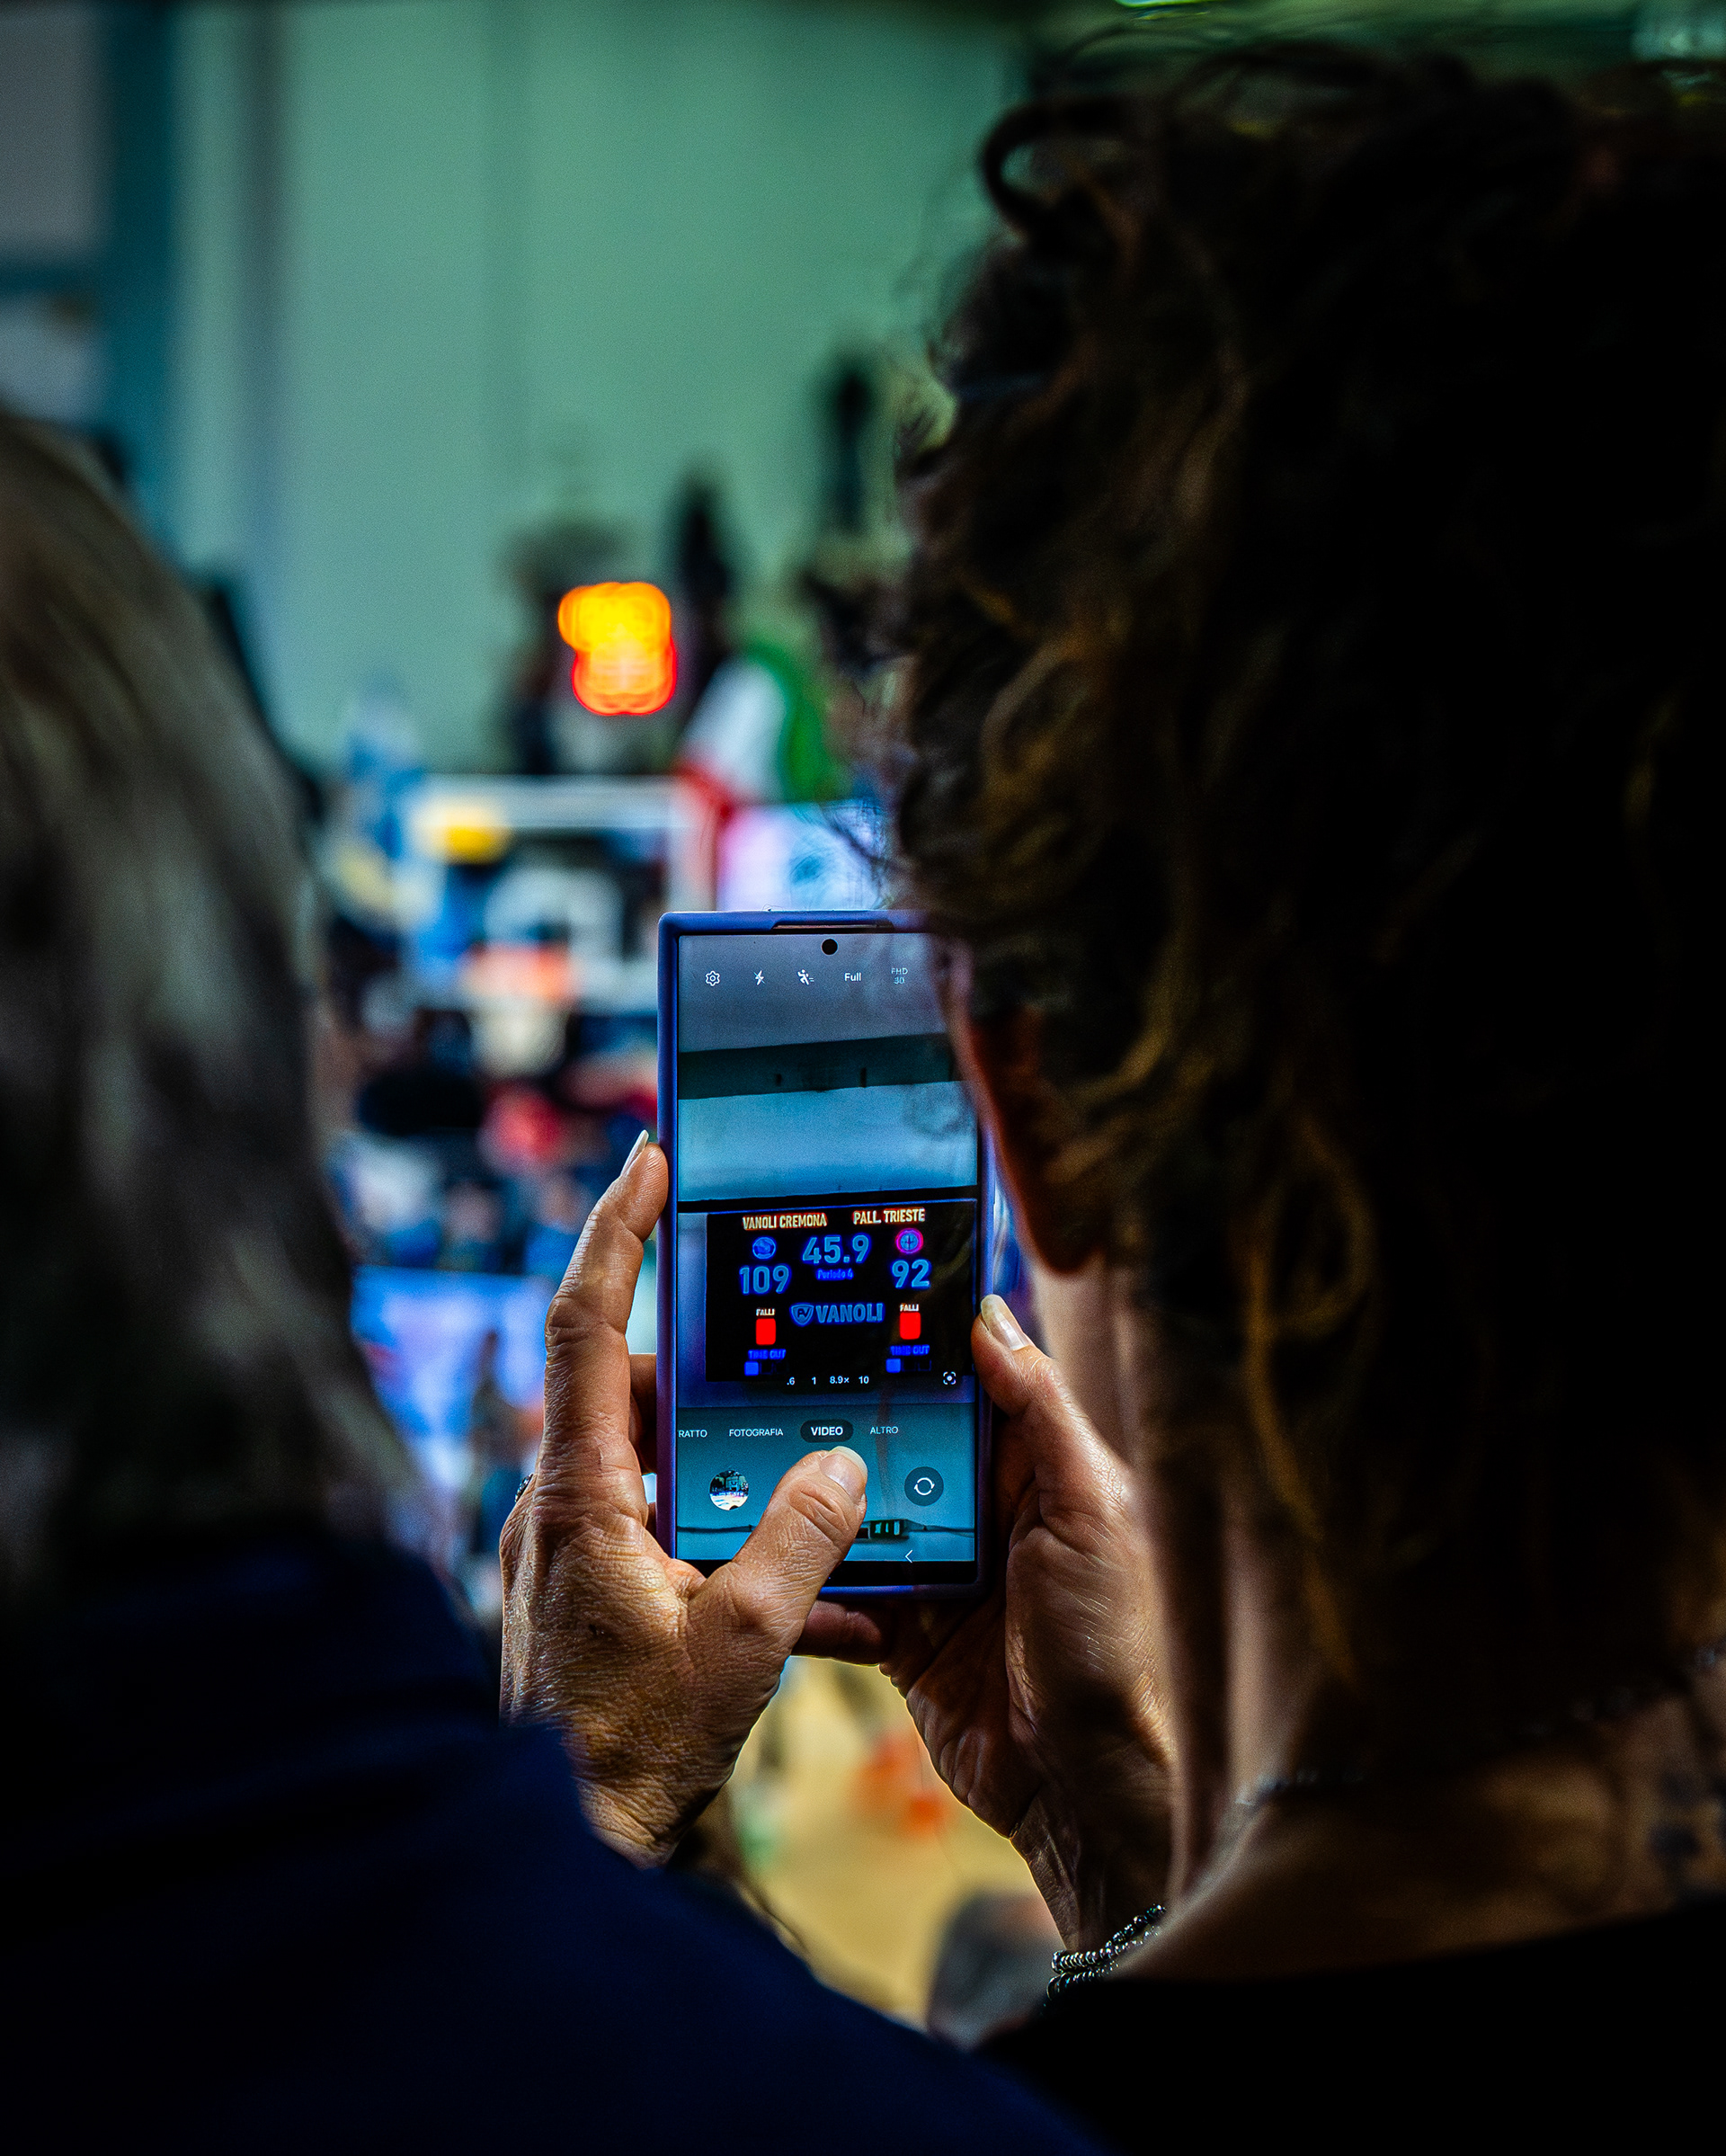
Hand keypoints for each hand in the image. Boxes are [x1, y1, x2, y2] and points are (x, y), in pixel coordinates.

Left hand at [500, 1138, 868, 1863]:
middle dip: (717, 1366)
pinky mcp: (587, 1592)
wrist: (561, 1853)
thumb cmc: (629, 1754)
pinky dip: (726, 1540)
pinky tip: (817, 1605)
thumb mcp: (741, 1642)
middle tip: (786, 1347)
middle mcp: (561, 1502)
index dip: (615, 1228)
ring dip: (734, 1468)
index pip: (587, 1321)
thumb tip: (842, 1461)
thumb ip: (799, 1540)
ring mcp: (568, 1548)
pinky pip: (662, 1531)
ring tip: (819, 1488)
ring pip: (657, 1462)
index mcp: (582, 1489)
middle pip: (633, 1384)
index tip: (650, 1158)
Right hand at [806, 1296, 1171, 1949]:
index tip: (857, 1306)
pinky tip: (770, 1570)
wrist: (1080, 1784)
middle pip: (898, 1446)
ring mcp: (936, 1573)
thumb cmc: (1110, 1643)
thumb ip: (1043, 1414)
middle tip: (769, 1386)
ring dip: (814, 1505)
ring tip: (748, 1472)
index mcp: (1035, 1471)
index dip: (917, 1350)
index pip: (968, 1388)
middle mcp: (982, 1512)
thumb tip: (991, 1318)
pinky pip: (841, 1595)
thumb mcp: (1088, 1511)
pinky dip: (812, 1589)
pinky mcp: (901, 1633)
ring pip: (857, 1516)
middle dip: (844, 1424)